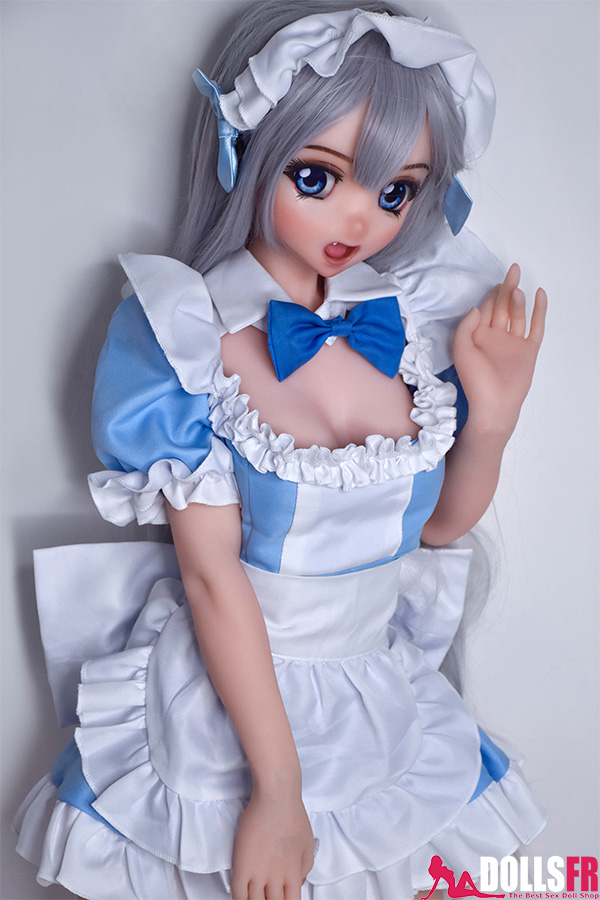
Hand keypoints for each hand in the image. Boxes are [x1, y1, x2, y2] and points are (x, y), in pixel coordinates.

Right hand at [231, 786, 313, 899]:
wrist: (277, 798)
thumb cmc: (294, 816)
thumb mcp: (308, 844)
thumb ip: (305, 868)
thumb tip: (299, 884)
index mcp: (294, 876)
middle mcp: (276, 880)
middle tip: (266, 897)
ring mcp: (258, 874)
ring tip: (255, 897)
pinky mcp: (242, 865)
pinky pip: (238, 894)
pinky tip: (241, 897)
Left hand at [453, 263, 546, 437]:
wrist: (493, 405)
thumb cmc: (474, 381)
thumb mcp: (461, 349)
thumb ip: (466, 326)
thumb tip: (477, 307)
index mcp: (478, 336)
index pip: (486, 309)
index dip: (491, 295)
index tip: (495, 282)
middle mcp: (496, 337)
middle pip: (503, 307)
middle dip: (507, 288)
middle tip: (513, 270)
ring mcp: (513, 343)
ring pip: (518, 315)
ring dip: (518, 300)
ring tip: (516, 289)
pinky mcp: (528, 350)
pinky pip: (536, 326)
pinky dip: (539, 310)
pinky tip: (539, 294)